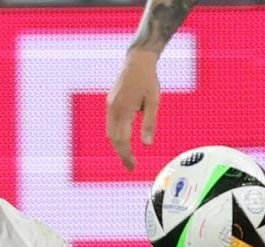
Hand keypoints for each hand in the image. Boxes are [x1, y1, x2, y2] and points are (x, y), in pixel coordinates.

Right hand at [106, 50, 160, 170]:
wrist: (137, 61)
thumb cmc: (148, 80)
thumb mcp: (154, 101)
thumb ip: (150, 123)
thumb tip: (147, 145)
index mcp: (124, 110)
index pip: (123, 139)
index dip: (127, 155)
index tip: (133, 166)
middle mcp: (113, 109)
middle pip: (114, 139)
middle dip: (122, 154)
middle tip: (131, 167)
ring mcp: (110, 106)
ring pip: (110, 133)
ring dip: (118, 146)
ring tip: (128, 157)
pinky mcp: (111, 103)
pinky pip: (111, 125)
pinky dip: (116, 136)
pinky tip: (124, 141)